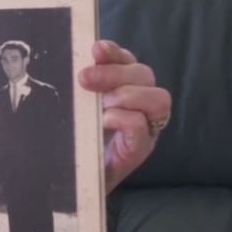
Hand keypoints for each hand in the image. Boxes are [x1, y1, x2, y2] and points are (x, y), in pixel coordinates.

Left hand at [78, 39, 170, 192]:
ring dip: (128, 94)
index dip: (115, 52)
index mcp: (124, 88)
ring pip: (158, 98)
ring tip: (102, 104)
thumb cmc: (75, 141)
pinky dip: (125, 119)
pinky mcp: (140, 149)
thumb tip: (74, 65)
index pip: (129, 61)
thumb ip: (80, 88)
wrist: (73, 181)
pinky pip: (143, 127)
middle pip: (145, 75)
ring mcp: (145, 127)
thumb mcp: (75, 108)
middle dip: (115, 72)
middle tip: (85, 79)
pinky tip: (105, 121)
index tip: (96, 49)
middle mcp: (140, 105)